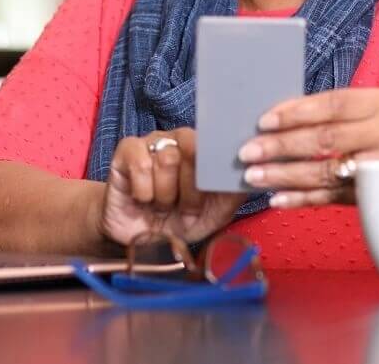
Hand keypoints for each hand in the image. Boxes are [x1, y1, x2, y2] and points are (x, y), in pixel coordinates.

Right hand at [98, 127, 245, 245]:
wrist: (140, 240)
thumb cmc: (180, 222)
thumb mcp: (215, 213)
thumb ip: (234, 191)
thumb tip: (252, 172)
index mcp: (200, 150)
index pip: (213, 142)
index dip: (210, 171)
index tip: (206, 197)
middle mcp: (176, 140)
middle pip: (190, 150)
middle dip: (188, 191)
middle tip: (183, 208)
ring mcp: (150, 142)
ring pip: (166, 160)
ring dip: (165, 195)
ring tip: (161, 206)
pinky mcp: (126, 151)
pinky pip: (140, 164)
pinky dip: (144, 191)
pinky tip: (142, 199)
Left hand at [237, 87, 378, 208]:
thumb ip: (339, 111)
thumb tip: (279, 117)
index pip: (332, 106)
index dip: (295, 112)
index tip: (263, 120)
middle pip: (325, 140)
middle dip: (281, 146)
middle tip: (247, 151)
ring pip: (326, 172)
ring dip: (285, 176)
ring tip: (253, 177)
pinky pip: (334, 199)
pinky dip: (303, 200)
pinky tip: (277, 199)